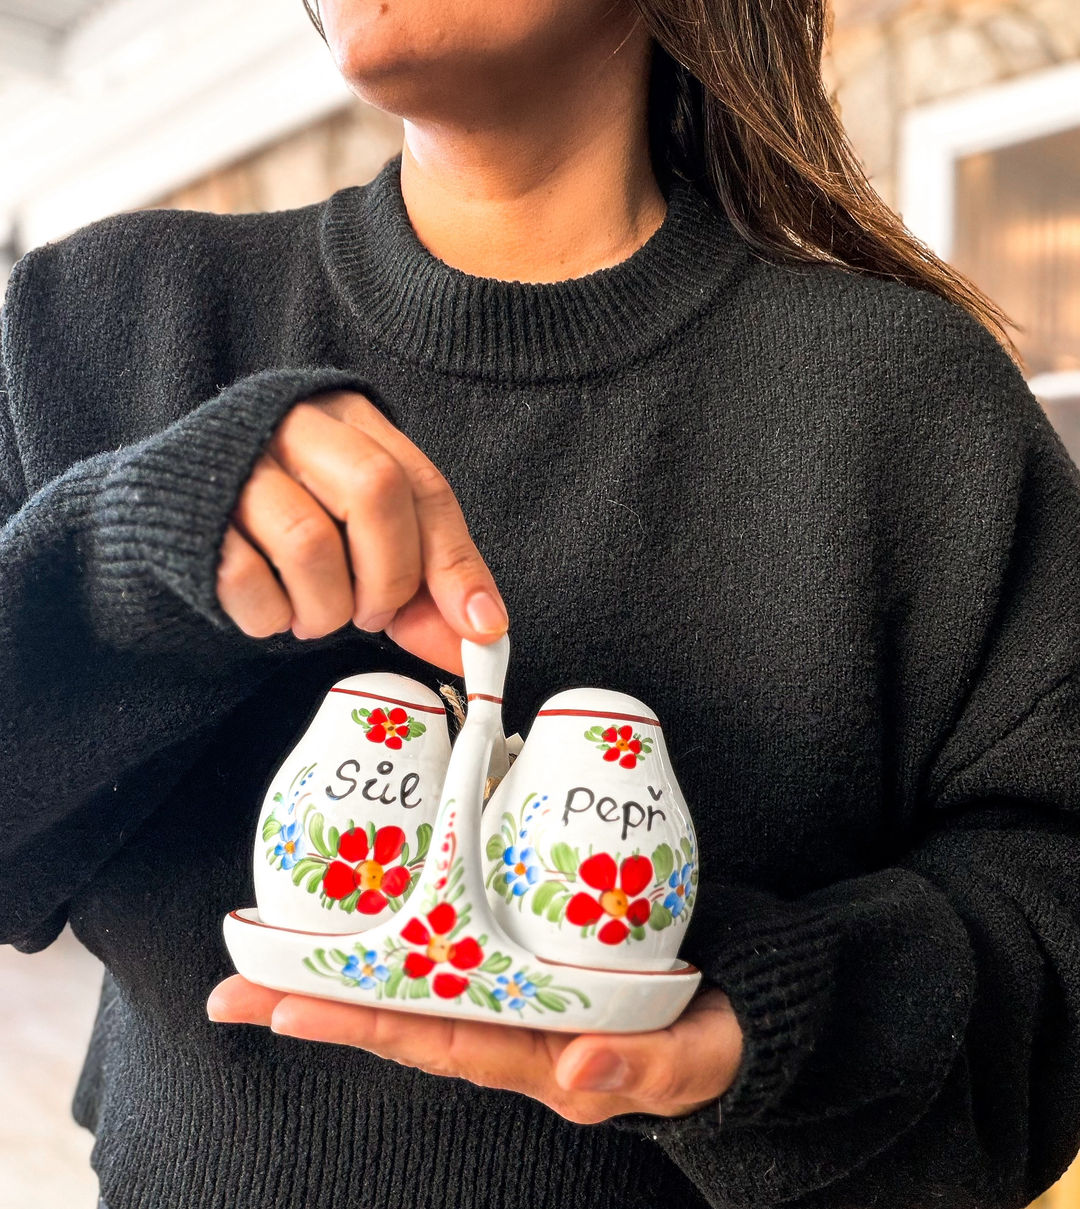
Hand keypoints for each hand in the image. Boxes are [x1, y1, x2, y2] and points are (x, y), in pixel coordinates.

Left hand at [206, 976, 742, 1123]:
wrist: (728, 1012)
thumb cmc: (711, 1040)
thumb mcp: (695, 1057)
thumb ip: (651, 1066)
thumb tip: (577, 1071)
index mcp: (543, 1060)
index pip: (443, 1041)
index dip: (368, 1024)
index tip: (293, 1009)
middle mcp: (514, 1034)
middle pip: (406, 1020)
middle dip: (321, 1009)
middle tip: (234, 994)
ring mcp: (514, 1001)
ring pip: (419, 990)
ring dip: (342, 980)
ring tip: (263, 967)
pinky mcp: (525, 965)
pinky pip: (452, 959)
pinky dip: (397, 948)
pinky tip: (354, 935)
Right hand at [216, 389, 506, 673]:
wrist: (171, 510)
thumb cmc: (288, 519)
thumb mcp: (363, 538)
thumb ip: (423, 586)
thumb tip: (480, 637)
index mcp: (351, 420)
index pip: (421, 484)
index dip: (456, 563)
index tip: (480, 627)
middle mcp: (295, 425)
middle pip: (373, 490)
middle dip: (388, 579)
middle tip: (373, 616)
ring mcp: (237, 464)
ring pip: (309, 541)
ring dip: (327, 608)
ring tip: (317, 616)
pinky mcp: (190, 513)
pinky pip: (244, 576)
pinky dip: (271, 616)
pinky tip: (274, 612)